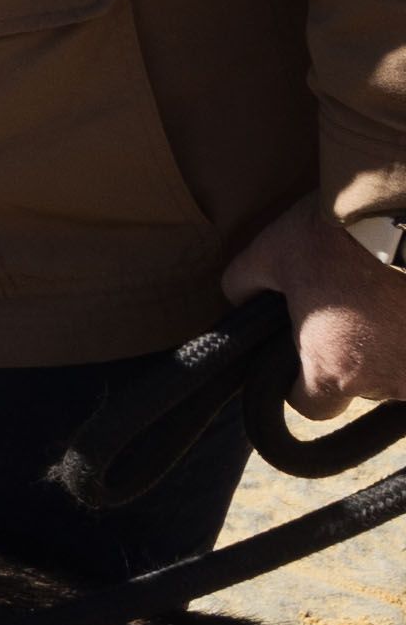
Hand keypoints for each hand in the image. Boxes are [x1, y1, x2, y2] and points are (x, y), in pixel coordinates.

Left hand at [224, 199, 405, 415]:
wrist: (404, 216)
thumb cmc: (334, 238)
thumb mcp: (269, 253)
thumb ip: (243, 282)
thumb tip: (236, 299)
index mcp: (331, 370)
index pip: (313, 407)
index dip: (303, 386)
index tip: (302, 358)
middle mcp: (382, 382)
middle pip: (359, 388)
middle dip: (351, 360)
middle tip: (346, 316)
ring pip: (397, 372)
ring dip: (388, 347)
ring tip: (378, 303)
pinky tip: (398, 304)